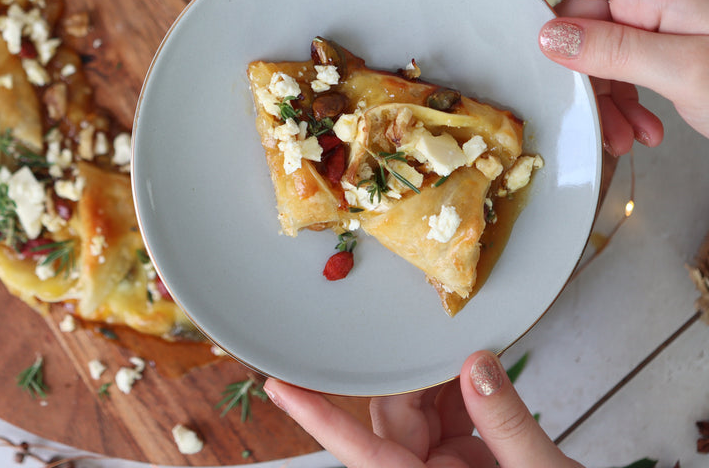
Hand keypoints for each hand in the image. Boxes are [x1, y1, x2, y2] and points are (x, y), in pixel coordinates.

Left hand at [264, 351, 583, 467]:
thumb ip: (506, 424)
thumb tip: (476, 366)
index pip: (360, 450)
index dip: (317, 417)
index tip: (278, 387)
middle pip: (394, 417)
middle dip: (414, 375)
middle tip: (435, 331)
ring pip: (422, 413)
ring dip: (443, 381)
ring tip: (466, 344)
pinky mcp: (470, 463)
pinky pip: (452, 419)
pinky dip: (466, 394)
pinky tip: (481, 368)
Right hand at [507, 0, 708, 154]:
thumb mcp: (685, 72)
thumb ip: (613, 51)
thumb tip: (549, 38)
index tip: (484, 0)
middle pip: (583, 18)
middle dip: (581, 75)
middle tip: (588, 120)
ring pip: (605, 43)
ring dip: (609, 95)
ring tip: (624, 135)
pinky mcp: (674, 22)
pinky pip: (632, 52)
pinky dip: (632, 91)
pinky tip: (643, 126)